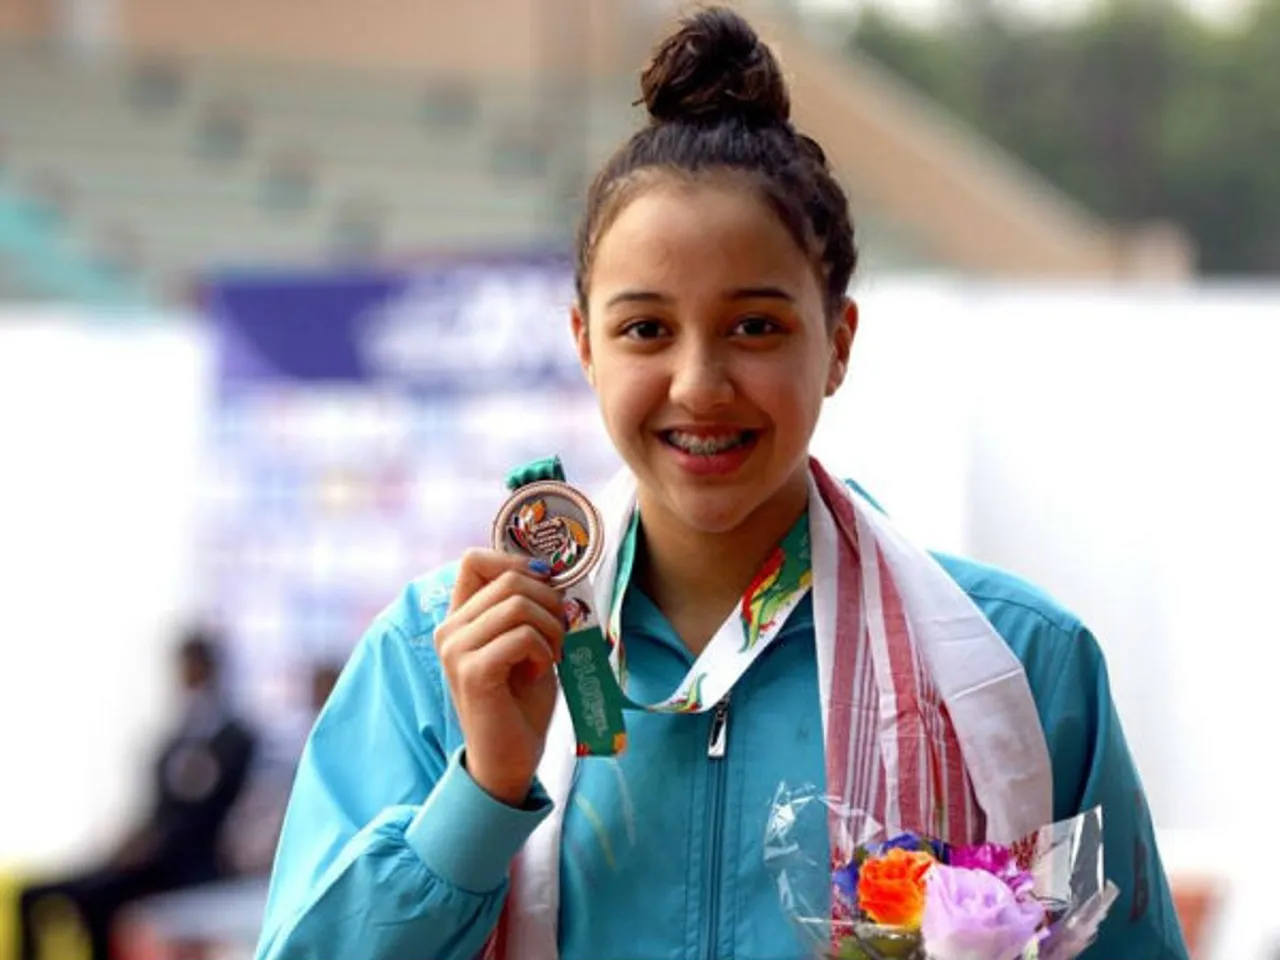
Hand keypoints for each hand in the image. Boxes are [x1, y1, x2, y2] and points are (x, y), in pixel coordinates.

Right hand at [435, 549, 564, 805]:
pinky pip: (522, 636)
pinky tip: (541, 670)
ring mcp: (456, 651)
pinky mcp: (473, 672)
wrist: (509, 758)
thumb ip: (526, 606)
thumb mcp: (526, 642)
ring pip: (518, 604)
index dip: (516, 561)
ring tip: (552, 654)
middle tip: (560, 633)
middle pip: (508, 578)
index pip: (474, 559)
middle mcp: (449, 630)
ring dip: (551, 627)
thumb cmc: (521, 700)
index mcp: (460, 618)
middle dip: (549, 600)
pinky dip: (544, 649)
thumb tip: (552, 569)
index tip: (546, 585)